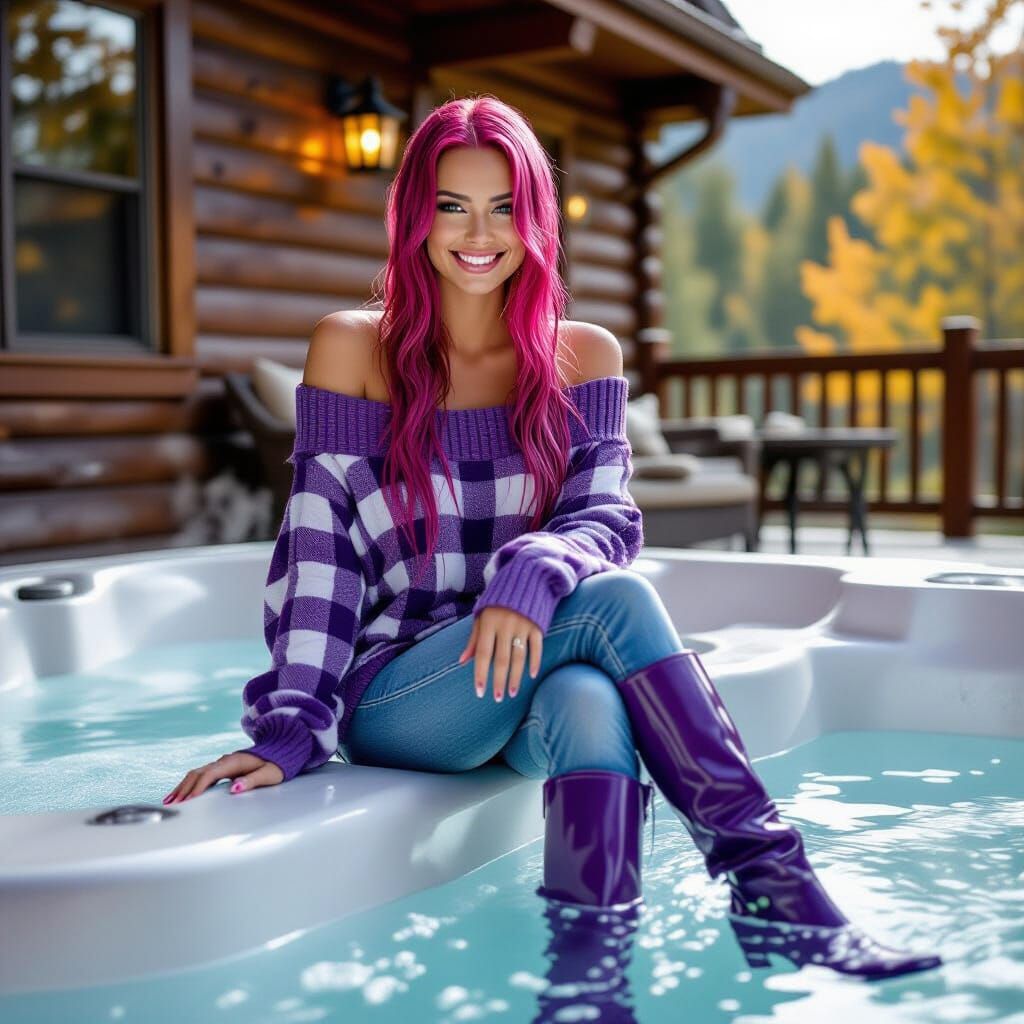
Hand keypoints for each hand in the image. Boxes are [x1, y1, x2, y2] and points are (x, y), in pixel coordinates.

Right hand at [163, 752, 284, 803]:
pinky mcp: (222, 767)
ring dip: (183, 786)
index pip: (210, 774)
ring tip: (169, 801)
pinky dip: (189, 784)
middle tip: (171, 805)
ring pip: (197, 773)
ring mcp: (222, 763)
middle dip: (184, 788)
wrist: (280, 751)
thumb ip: (252, 781)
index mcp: (234, 761)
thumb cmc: (276, 765)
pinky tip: (181, 793)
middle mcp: (225, 760)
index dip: (198, 787)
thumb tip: (234, 788)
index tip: (187, 801)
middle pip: (199, 773)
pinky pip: (201, 775)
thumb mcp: (269, 775)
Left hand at [459, 607, 541, 701]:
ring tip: (512, 693)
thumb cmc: (497, 603)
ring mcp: (523, 625)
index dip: (481, 674)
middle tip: (497, 698)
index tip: (480, 692)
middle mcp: (505, 625)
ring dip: (516, 677)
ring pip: (519, 657)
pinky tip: (531, 675)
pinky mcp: (537, 625)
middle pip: (502, 659)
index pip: (483, 654)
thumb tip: (462, 662)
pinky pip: (536, 648)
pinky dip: (534, 662)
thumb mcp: (482, 617)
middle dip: (499, 681)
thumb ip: (474, 640)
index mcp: (488, 623)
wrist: (524, 579)